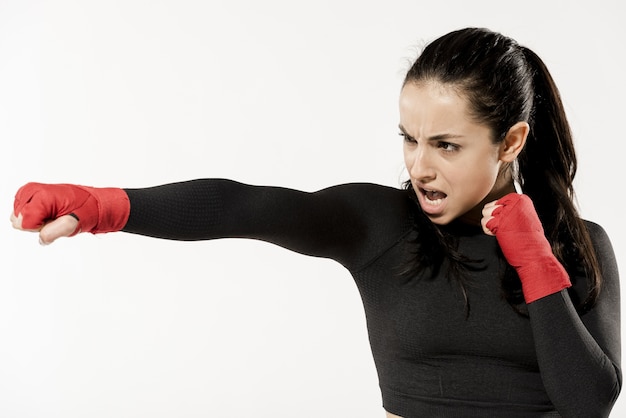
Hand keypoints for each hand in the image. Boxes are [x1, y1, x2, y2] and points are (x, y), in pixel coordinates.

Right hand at [11, 182, 129, 244]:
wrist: (92, 202)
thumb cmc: (84, 211)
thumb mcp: (73, 224)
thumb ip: (54, 232)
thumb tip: (41, 238)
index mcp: (42, 196)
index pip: (23, 223)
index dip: (39, 228)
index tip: (54, 222)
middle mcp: (33, 191)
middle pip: (17, 220)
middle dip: (36, 224)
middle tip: (55, 219)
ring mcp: (30, 192)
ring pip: (17, 217)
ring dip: (35, 221)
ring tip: (53, 216)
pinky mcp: (29, 195)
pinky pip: (21, 213)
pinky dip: (34, 216)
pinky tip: (48, 213)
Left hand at [480, 193, 570, 302]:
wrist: (534, 253)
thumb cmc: (530, 239)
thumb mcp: (525, 217)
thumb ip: (512, 210)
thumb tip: (498, 207)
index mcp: (522, 200)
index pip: (500, 200)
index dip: (499, 211)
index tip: (505, 218)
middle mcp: (514, 203)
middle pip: (490, 205)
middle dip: (492, 216)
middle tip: (503, 226)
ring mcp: (506, 212)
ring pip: (485, 212)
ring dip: (490, 223)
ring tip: (501, 230)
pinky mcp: (499, 222)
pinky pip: (485, 222)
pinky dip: (488, 230)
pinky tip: (498, 234)